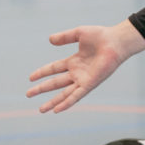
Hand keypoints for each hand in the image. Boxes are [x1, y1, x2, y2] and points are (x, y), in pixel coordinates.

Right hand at [26, 19, 144, 113]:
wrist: (116, 42)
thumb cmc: (101, 36)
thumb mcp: (79, 33)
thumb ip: (65, 37)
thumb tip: (50, 40)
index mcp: (74, 61)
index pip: (54, 68)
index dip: (42, 72)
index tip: (31, 77)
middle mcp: (77, 72)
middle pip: (55, 83)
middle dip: (42, 89)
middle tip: (28, 94)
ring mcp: (83, 79)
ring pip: (64, 93)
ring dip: (52, 102)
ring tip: (40, 110)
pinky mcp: (89, 84)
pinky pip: (76, 96)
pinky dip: (66, 103)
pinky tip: (57, 110)